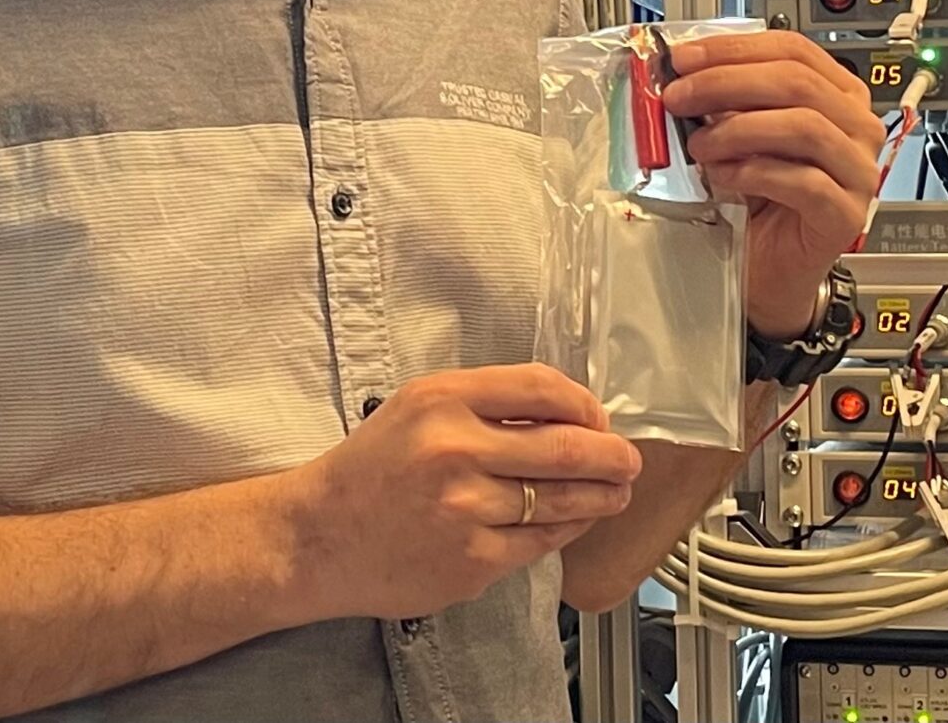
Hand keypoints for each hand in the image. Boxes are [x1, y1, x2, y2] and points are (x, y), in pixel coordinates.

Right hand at [297, 364, 642, 619]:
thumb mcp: (419, 406)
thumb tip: (562, 412)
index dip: (584, 404)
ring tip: (615, 494)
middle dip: (612, 456)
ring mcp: (465, 509)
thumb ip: (485, 402)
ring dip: (600, 497)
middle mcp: (456, 449)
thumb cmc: (371, 467)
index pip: (542, 388)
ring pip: (561, 500)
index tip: (598, 418)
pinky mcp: (471, 560)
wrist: (319, 536)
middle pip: (566, 447)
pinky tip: (572, 523)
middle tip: (628, 461)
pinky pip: (539, 543)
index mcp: (444, 399)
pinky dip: (565, 531)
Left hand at [662, 31, 884, 339]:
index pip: (792, 49)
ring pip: (804, 127)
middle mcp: (857, 127)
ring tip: (700, 145)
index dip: (734, 48)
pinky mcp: (847, 215)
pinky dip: (755, 173)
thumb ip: (724, 99)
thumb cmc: (757, 196)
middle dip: (726, 82)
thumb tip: (682, 70)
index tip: (684, 57)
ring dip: (738, 129)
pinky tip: (725, 177)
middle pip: (797, 82)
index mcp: (837, 94)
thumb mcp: (738, 133)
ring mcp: (858, 171)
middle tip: (680, 96)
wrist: (766, 265)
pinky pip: (804, 181)